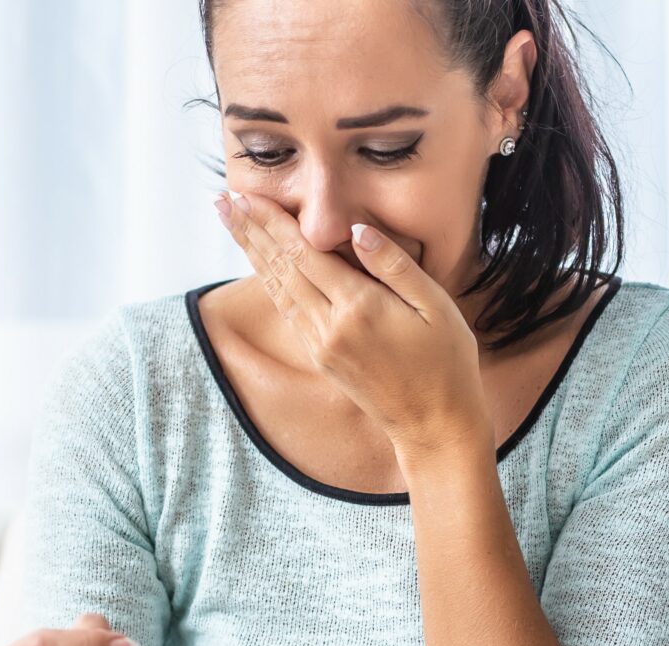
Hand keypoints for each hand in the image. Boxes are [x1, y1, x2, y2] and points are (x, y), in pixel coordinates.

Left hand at [214, 191, 488, 454]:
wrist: (434, 424)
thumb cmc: (446, 362)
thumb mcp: (435, 306)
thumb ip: (394, 265)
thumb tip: (358, 230)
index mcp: (359, 308)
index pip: (305, 254)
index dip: (273, 222)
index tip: (248, 196)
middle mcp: (330, 327)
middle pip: (280, 268)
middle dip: (251, 231)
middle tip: (223, 200)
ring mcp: (320, 345)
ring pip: (277, 288)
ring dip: (251, 253)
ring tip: (230, 223)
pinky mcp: (320, 357)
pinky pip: (287, 310)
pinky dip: (269, 281)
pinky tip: (260, 264)